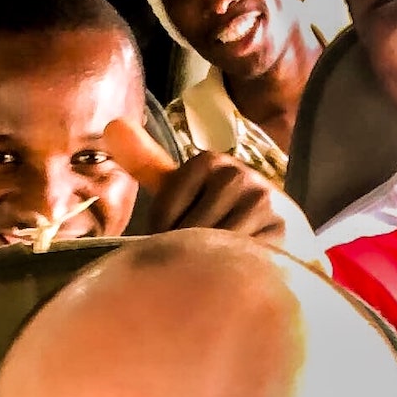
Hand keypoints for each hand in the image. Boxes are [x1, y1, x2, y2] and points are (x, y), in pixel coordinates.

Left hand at [103, 119, 329, 271]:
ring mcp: (261, 200)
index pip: (165, 211)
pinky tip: (241, 267)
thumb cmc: (222, 213)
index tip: (184, 236)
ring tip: (223, 262)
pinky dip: (235, 270)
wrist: (284, 234)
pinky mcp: (281, 229)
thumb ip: (149, 164)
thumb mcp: (185, 188)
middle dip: (190, 251)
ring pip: (212, 246)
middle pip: (188, 230)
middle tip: (206, 254)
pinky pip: (240, 258)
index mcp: (209, 161)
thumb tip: (112, 126)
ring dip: (211, 263)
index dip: (167, 234)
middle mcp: (237, 174)